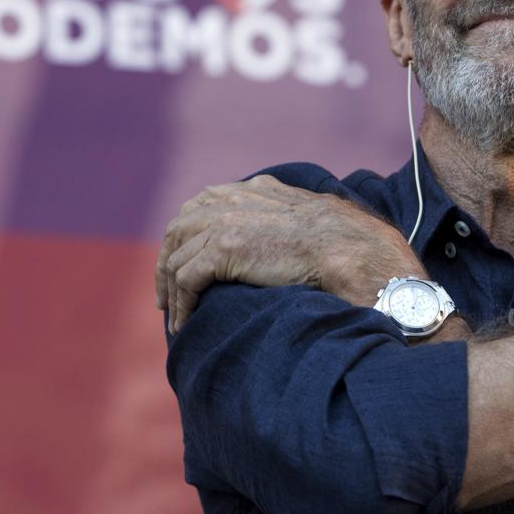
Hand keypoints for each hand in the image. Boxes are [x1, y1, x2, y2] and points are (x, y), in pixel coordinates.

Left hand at [156, 175, 424, 332]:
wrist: (347, 247)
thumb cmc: (337, 239)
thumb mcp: (302, 212)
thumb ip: (279, 214)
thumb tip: (279, 235)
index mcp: (248, 189)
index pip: (197, 208)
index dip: (184, 238)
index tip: (182, 264)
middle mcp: (230, 201)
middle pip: (177, 231)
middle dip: (167, 264)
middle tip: (166, 297)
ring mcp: (224, 224)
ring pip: (177, 259)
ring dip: (172, 292)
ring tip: (175, 318)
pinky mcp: (224, 250)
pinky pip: (187, 280)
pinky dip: (181, 305)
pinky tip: (183, 323)